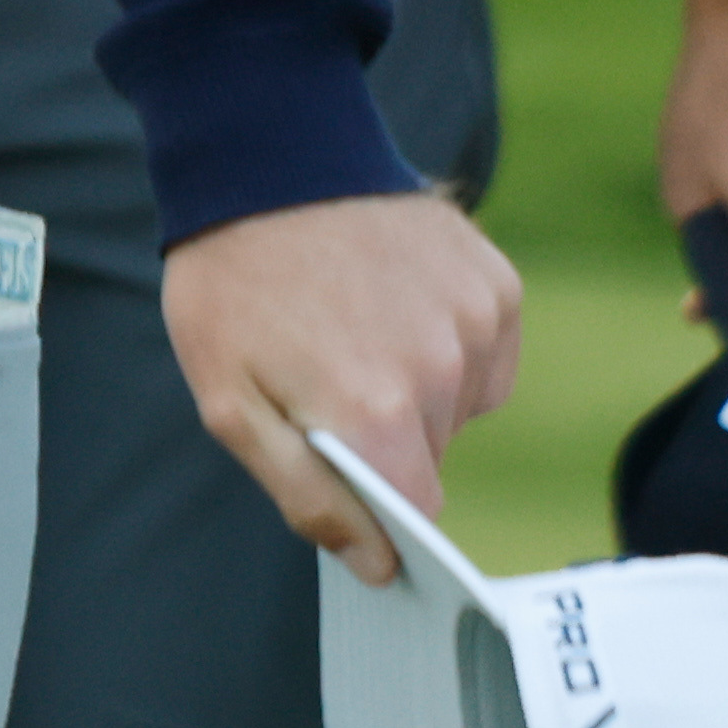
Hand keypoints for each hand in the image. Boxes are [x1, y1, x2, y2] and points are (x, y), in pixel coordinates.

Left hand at [160, 187, 528, 583]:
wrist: (268, 163)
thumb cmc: (232, 287)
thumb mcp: (229, 402)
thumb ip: (306, 495)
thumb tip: (376, 565)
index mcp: (375, 413)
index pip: (416, 513)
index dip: (383, 512)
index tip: (353, 486)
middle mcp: (442, 373)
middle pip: (431, 454)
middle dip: (380, 437)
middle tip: (321, 378)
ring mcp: (476, 323)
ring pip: (460, 404)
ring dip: (415, 388)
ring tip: (351, 330)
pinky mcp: (498, 285)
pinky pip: (484, 352)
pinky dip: (447, 344)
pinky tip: (391, 304)